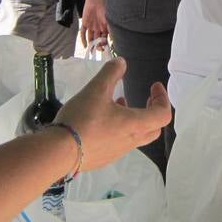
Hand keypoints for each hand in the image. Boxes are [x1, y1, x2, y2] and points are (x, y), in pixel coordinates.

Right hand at [56, 57, 170, 172]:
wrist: (58, 152)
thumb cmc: (82, 118)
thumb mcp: (96, 89)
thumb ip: (110, 73)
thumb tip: (121, 62)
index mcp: (134, 124)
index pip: (163, 115)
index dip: (163, 98)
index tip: (154, 86)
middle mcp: (130, 141)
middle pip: (154, 129)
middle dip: (153, 111)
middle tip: (145, 99)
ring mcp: (117, 152)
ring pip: (135, 135)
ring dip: (133, 118)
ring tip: (118, 103)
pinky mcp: (103, 158)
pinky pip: (119, 143)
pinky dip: (119, 129)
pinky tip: (100, 120)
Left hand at [79, 0, 108, 46]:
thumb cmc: (105, 7)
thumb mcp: (109, 19)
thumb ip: (111, 29)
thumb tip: (114, 39)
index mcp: (106, 27)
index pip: (106, 39)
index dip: (106, 44)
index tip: (106, 48)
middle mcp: (99, 28)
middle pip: (98, 40)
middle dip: (99, 46)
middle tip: (100, 49)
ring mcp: (91, 26)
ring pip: (91, 38)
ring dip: (91, 45)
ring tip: (92, 50)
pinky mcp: (85, 24)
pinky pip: (83, 33)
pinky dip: (83, 39)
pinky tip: (85, 45)